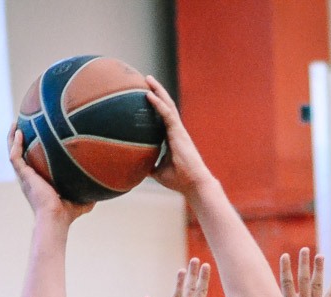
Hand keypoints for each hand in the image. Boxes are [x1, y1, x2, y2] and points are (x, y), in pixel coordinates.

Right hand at [8, 127, 94, 223]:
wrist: (56, 219)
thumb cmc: (67, 214)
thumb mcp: (82, 200)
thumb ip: (90, 192)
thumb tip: (104, 187)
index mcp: (40, 180)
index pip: (34, 161)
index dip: (33, 149)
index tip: (37, 134)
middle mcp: (30, 176)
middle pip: (20, 153)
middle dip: (19, 139)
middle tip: (22, 123)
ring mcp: (25, 176)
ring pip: (13, 152)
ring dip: (12, 137)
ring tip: (16, 121)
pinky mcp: (24, 176)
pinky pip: (14, 156)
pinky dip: (14, 144)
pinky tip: (18, 132)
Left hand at [143, 76, 213, 196]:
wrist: (194, 184)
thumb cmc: (180, 180)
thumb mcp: (159, 172)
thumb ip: (149, 165)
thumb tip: (136, 166)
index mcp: (172, 138)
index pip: (162, 117)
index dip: (156, 105)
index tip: (146, 95)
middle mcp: (176, 130)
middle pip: (166, 106)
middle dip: (157, 91)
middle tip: (146, 80)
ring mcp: (178, 130)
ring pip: (167, 105)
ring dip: (158, 91)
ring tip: (148, 79)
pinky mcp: (179, 132)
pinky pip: (167, 114)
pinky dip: (158, 104)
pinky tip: (148, 94)